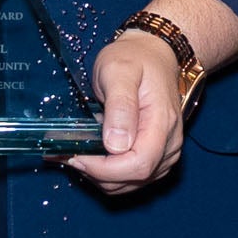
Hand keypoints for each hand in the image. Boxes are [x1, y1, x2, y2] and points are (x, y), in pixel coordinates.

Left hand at [66, 29, 192, 194]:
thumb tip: (116, 145)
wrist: (153, 54)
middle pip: (134, 179)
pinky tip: (92, 156)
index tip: (76, 154)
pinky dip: (109, 174)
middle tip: (68, 153)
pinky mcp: (157, 156)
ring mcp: (165, 152)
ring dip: (100, 176)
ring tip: (76, 153)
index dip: (105, 169)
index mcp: (162, 123)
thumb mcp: (119, 71)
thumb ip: (119, 106)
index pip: (139, 164)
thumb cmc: (134, 59)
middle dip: (97, 173)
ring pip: (132, 184)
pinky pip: (133, 178)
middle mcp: (170, 144)